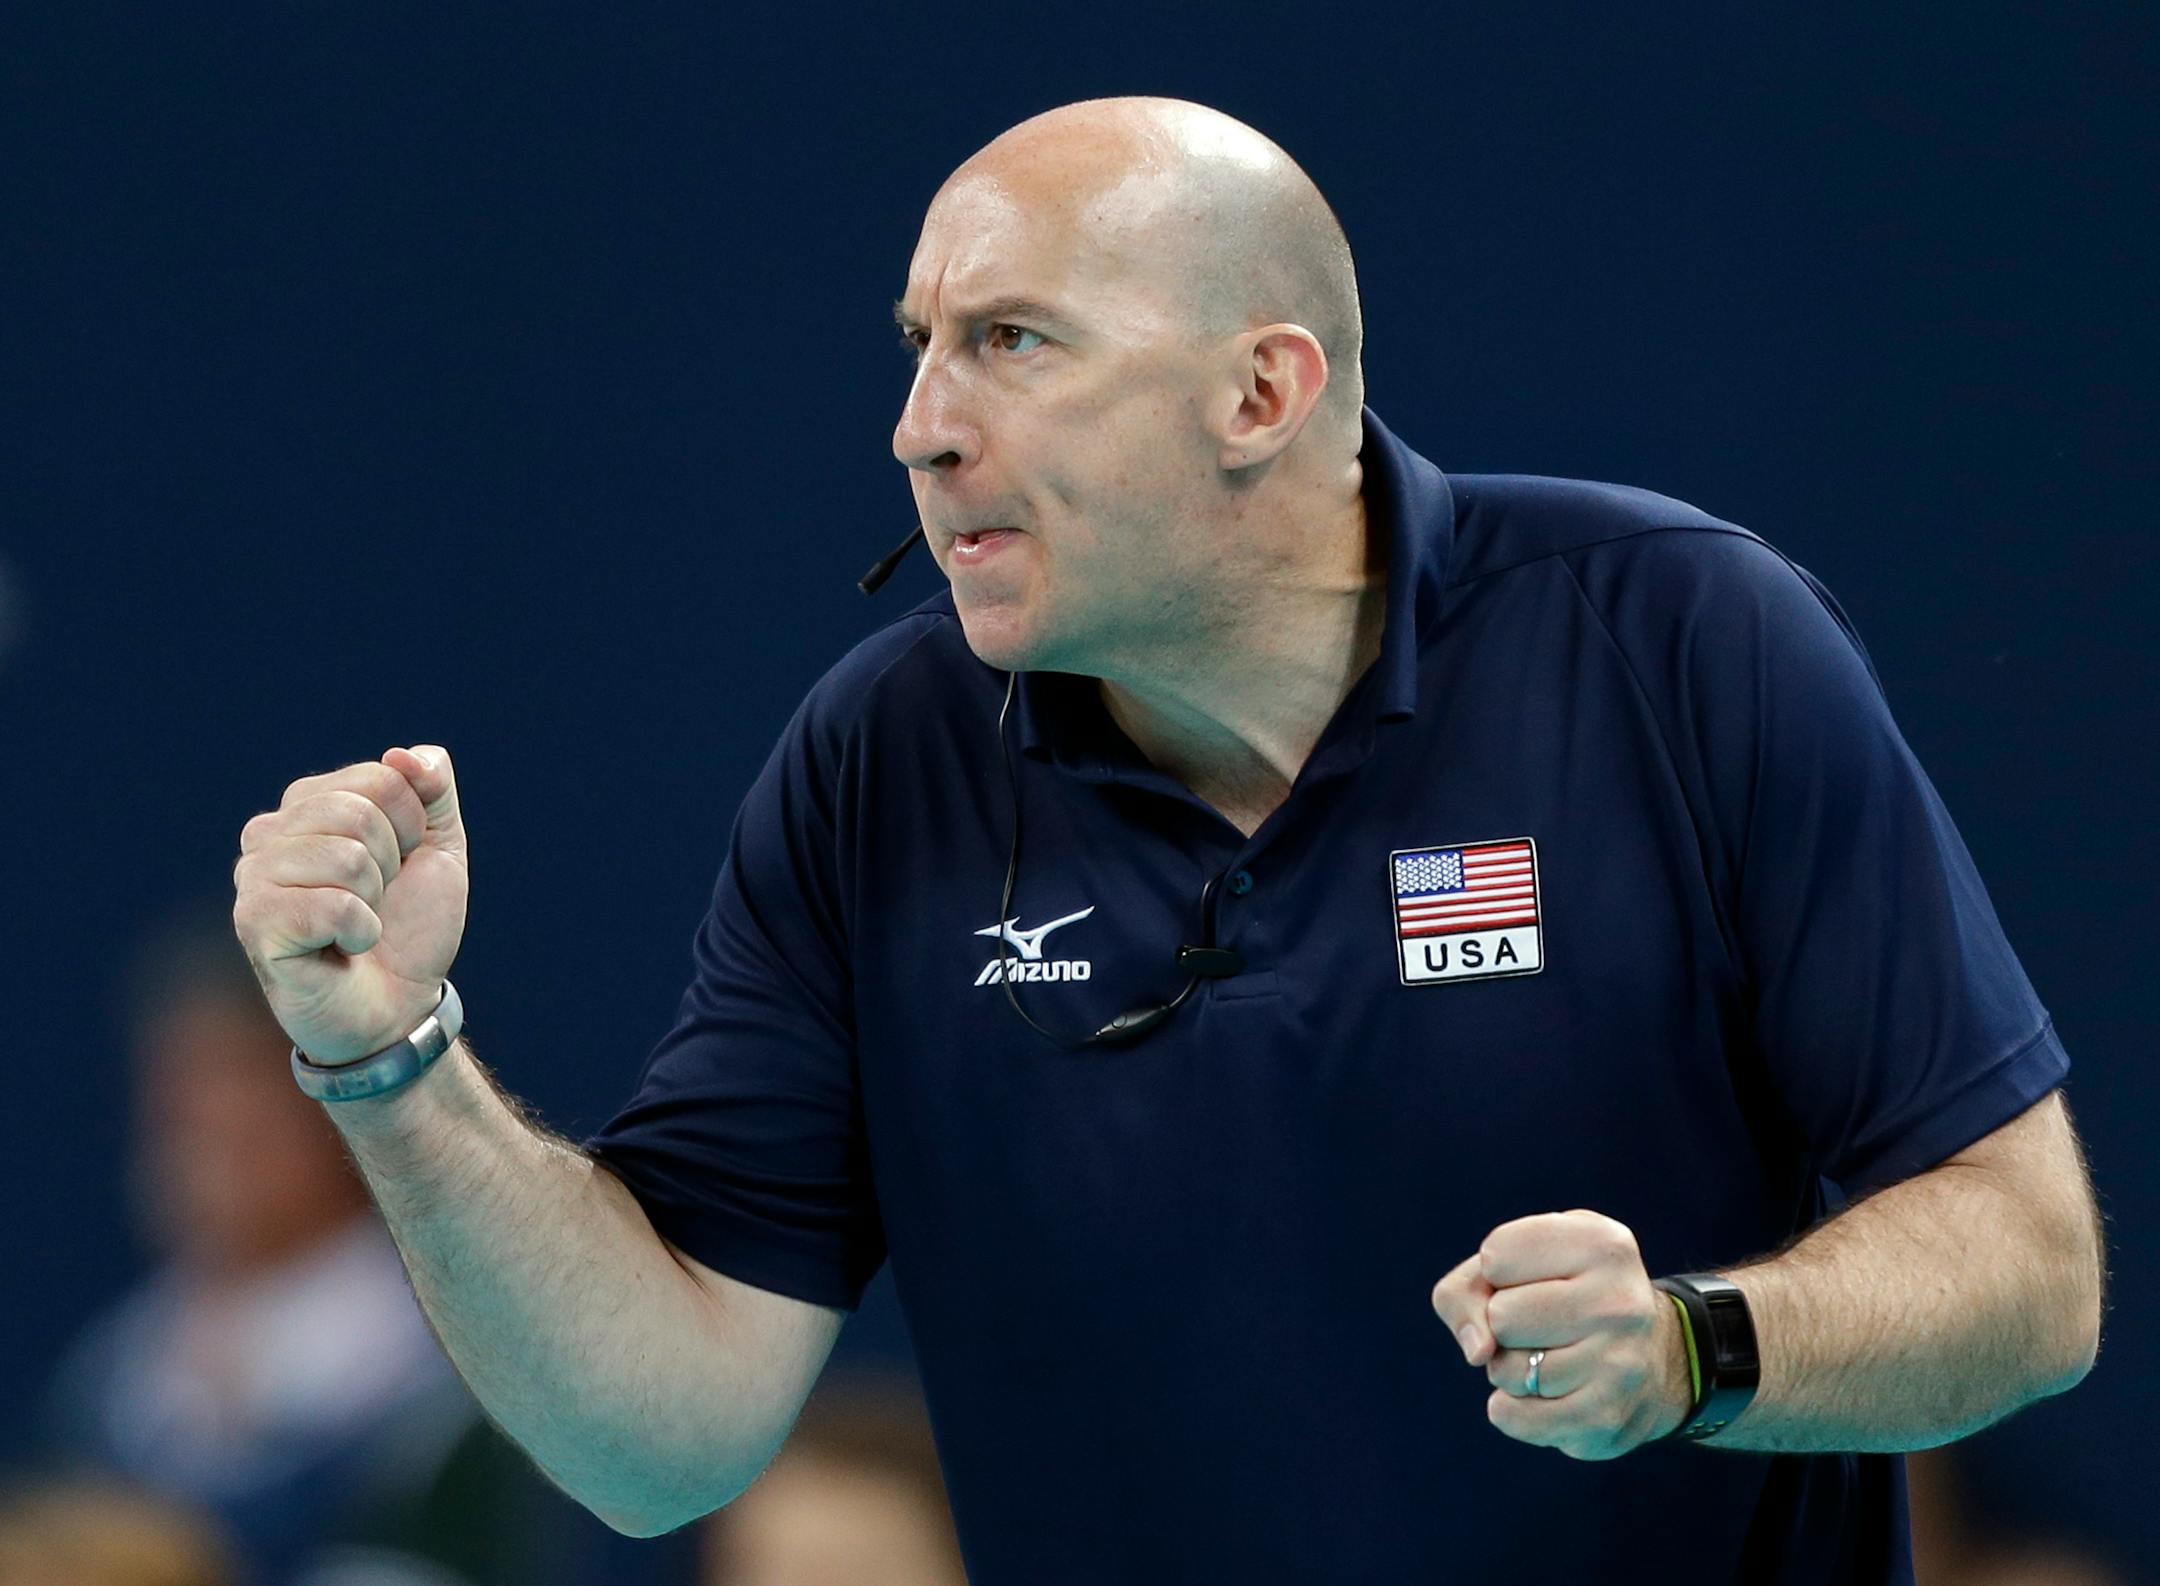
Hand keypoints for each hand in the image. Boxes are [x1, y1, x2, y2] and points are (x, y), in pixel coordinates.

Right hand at [233, 745, 469, 1064]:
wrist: (398, 1005)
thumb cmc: (409, 924)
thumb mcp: (439, 845)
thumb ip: (433, 788)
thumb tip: (404, 755)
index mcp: (309, 802)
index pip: (382, 776)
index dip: (412, 826)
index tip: (401, 865)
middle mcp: (268, 832)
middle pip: (360, 814)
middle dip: (392, 864)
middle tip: (378, 900)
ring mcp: (253, 877)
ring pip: (347, 857)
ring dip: (375, 901)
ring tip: (357, 924)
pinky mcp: (254, 923)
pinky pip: (332, 906)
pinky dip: (361, 932)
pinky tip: (342, 949)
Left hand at [1430, 1209, 1691, 1459]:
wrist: (1644, 1362)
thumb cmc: (1559, 1298)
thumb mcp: (1514, 1266)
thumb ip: (1464, 1290)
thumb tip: (1478, 1350)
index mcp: (1601, 1243)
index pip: (1496, 1255)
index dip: (1497, 1273)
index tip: (1534, 1278)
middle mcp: (1619, 1300)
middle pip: (1500, 1316)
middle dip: (1502, 1325)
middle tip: (1542, 1326)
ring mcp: (1618, 1363)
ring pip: (1504, 1369)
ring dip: (1509, 1369)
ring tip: (1551, 1358)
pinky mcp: (1604, 1418)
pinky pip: (1510, 1416)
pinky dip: (1511, 1409)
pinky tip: (1547, 1396)